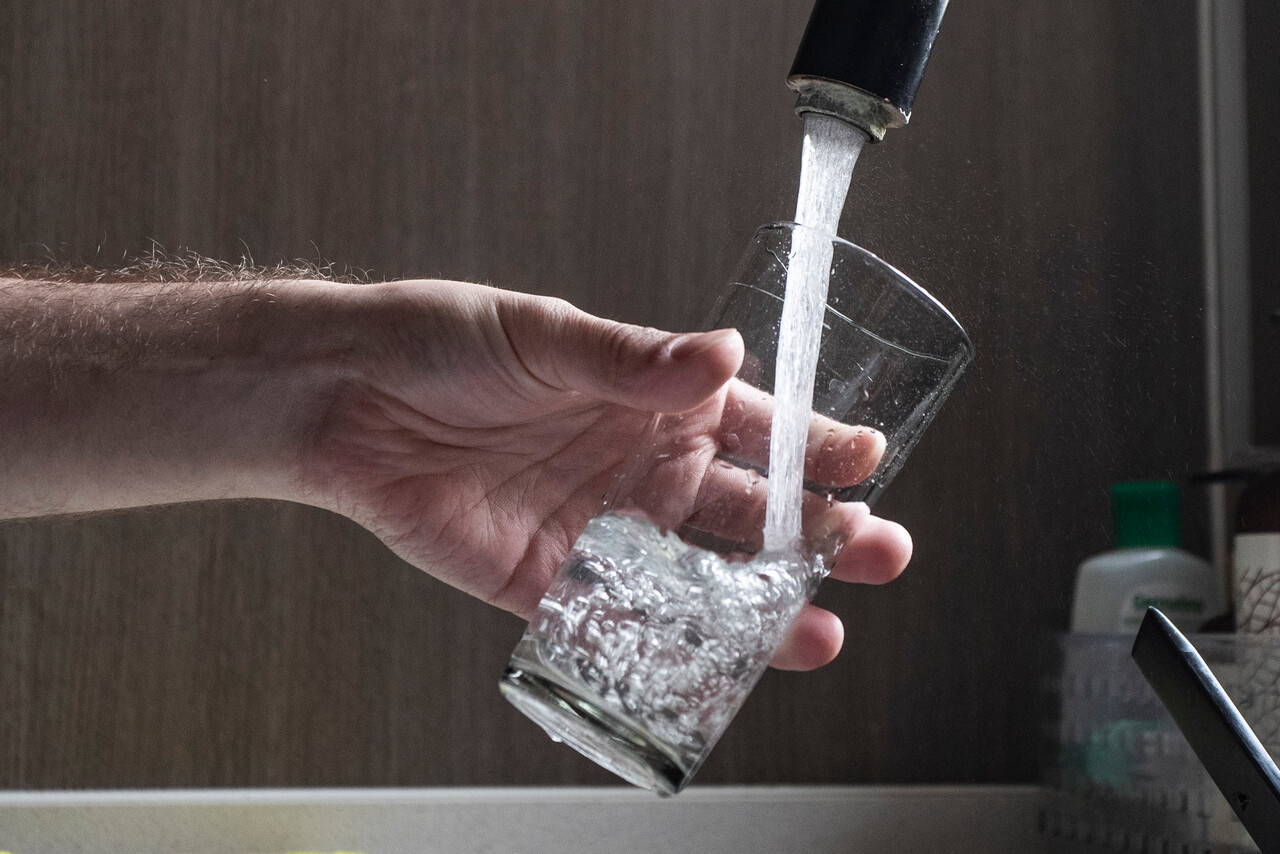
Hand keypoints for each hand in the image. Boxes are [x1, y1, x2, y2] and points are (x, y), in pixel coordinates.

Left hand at [295, 279, 911, 670]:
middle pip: (748, 511)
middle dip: (818, 534)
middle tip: (880, 552)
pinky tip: (720, 665)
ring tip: (821, 629)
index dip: (816, 444)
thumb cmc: (444, 342)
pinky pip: (621, 624)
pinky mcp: (549, 584)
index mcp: (653, 400)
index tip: (869, 460)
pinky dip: (670, 647)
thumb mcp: (546, 337)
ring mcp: (601, 529)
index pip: (757, 427)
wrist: (345, 399)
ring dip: (762, 606)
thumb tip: (723, 354)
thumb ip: (633, 361)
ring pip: (700, 578)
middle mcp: (639, 467)